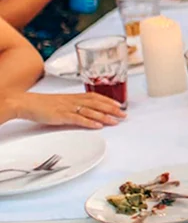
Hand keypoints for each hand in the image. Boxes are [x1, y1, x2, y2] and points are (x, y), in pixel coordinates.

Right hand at [10, 91, 125, 128]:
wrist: (27, 103)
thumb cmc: (43, 103)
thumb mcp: (62, 102)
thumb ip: (74, 104)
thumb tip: (85, 110)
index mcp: (74, 96)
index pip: (96, 97)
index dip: (109, 100)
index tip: (120, 104)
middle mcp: (74, 101)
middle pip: (97, 104)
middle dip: (112, 109)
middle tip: (124, 114)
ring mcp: (68, 108)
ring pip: (91, 111)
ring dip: (105, 116)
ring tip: (116, 121)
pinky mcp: (62, 116)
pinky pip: (78, 119)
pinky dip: (89, 122)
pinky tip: (98, 126)